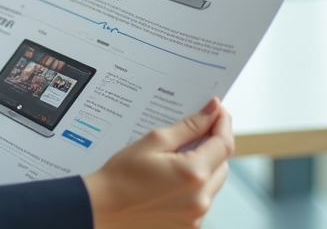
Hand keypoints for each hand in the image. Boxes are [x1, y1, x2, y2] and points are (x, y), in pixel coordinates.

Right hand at [82, 99, 233, 228]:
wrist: (103, 207)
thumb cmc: (122, 175)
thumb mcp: (154, 141)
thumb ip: (188, 126)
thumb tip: (211, 111)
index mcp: (193, 174)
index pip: (223, 143)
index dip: (222, 123)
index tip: (216, 110)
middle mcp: (200, 199)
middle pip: (222, 163)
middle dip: (213, 144)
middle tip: (197, 129)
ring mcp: (196, 216)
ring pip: (214, 182)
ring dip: (206, 165)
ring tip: (180, 155)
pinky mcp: (188, 225)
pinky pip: (203, 198)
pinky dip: (195, 184)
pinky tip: (174, 176)